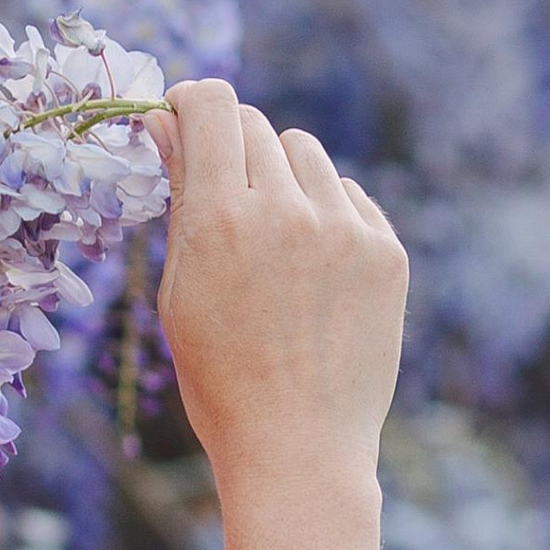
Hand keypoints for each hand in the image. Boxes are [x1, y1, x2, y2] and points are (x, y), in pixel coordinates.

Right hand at [138, 78, 407, 491]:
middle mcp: (287, 212)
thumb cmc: (219, 378)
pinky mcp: (385, 252)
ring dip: (281, 176)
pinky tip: (310, 269)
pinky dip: (325, 213)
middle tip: (222, 196)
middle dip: (231, 146)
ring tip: (270, 239)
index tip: (182, 116)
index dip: (192, 101)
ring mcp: (344, 230)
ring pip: (305, 153)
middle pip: (256, 127)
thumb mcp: (179, 288)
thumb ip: (179, 198)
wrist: (299, 448)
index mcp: (221, 220)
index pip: (213, 107)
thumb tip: (163, 124)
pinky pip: (348, 196)